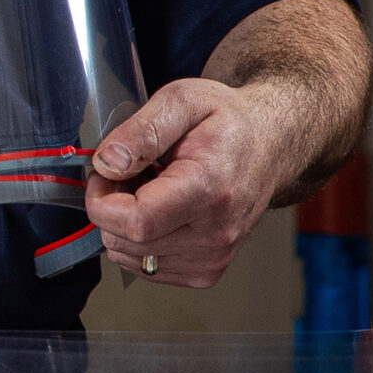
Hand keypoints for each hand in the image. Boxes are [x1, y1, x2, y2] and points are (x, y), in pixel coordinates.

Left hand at [85, 79, 299, 286]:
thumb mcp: (183, 100)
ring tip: (149, 189)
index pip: (136, 222)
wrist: (270, 146)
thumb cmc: (228, 122)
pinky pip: (146, 266)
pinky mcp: (206, 271)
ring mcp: (212, 257)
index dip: (101, 201)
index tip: (105, 174)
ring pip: (130, 256)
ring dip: (124, 224)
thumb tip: (107, 164)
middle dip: (110, 206)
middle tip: (130, 173)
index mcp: (208, 189)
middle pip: (125, 241)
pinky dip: (140, 239)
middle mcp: (215, 233)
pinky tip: (159, 211)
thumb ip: (141, 131)